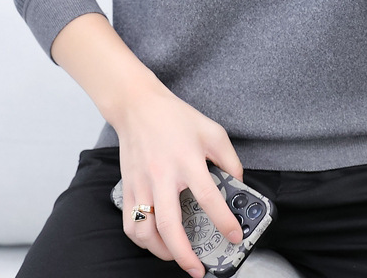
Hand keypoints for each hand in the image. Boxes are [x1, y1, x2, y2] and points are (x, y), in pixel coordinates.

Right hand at [114, 85, 243, 277]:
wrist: (138, 106)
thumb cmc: (176, 118)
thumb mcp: (212, 131)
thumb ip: (229, 159)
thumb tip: (237, 184)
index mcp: (187, 159)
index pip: (208, 196)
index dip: (223, 220)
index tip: (234, 235)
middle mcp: (163, 175)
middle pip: (170, 224)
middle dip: (185, 254)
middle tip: (199, 269)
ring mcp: (142, 183)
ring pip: (145, 230)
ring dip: (161, 251)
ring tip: (177, 257)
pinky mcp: (128, 187)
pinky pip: (130, 224)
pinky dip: (141, 240)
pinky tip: (154, 242)